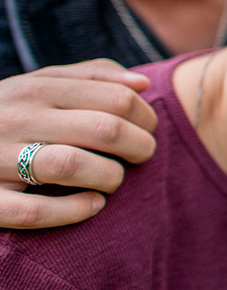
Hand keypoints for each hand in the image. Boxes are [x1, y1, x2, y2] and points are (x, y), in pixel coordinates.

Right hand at [0, 60, 156, 228]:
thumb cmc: (6, 114)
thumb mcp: (38, 85)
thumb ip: (90, 78)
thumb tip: (142, 83)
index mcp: (34, 89)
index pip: (115, 98)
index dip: (146, 117)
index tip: (149, 129)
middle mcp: (15, 120)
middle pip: (104, 130)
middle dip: (139, 146)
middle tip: (142, 156)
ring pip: (73, 166)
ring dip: (110, 177)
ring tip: (114, 180)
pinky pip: (36, 211)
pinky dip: (74, 210)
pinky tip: (93, 205)